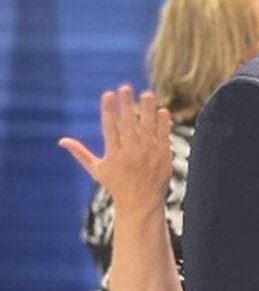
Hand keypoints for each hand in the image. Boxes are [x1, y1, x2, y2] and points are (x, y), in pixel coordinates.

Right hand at [58, 85, 172, 213]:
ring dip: (147, 110)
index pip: (110, 127)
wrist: (140, 203)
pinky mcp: (163, 157)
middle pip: (128, 124)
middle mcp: (130, 152)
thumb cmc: (116, 185)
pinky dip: (163, 124)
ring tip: (147, 94)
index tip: (108, 94)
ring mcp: (148, 154)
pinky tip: (162, 110)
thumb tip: (62, 141)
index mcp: (113, 154)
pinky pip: (163, 137)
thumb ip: (80, 153)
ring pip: (148, 127)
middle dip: (126, 105)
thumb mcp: (97, 170)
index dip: (109, 109)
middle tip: (125, 87)